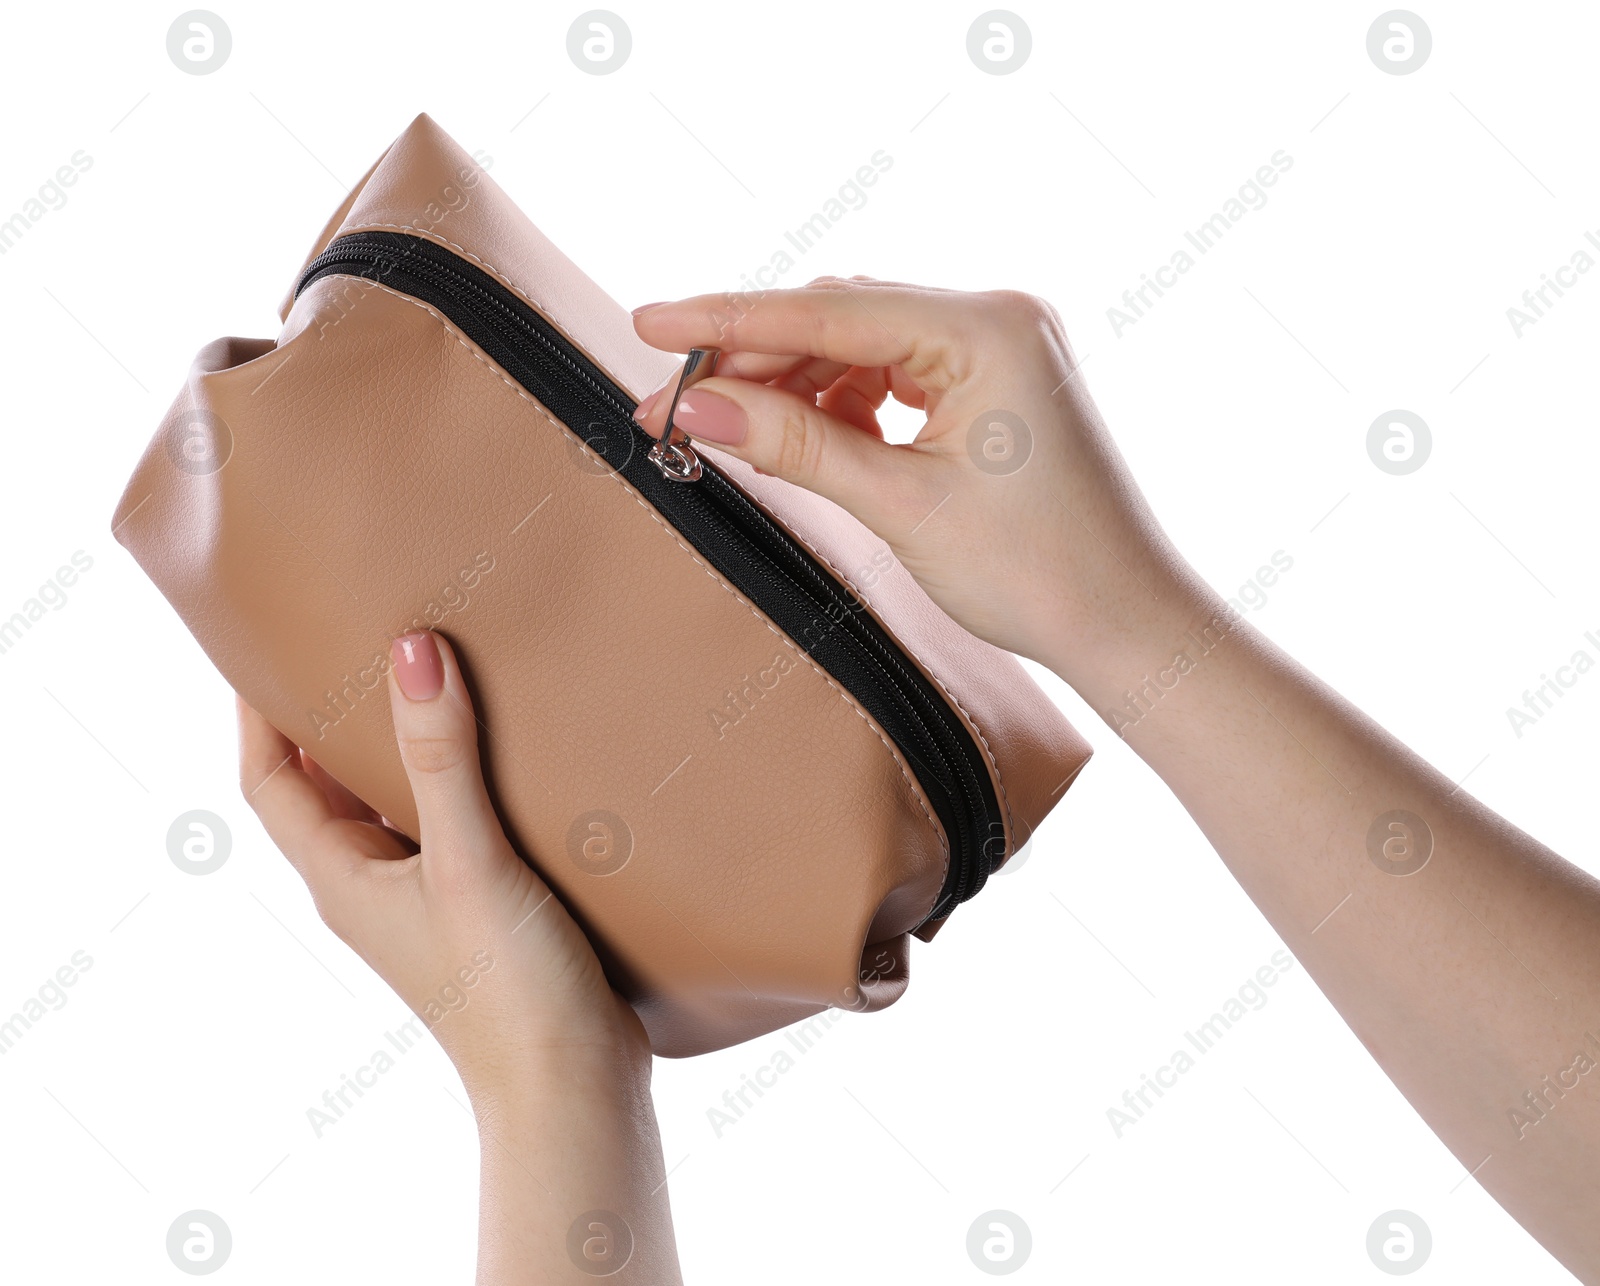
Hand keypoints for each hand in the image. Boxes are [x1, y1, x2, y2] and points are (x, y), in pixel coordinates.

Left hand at [237, 629, 648, 1111]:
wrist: (571, 1083)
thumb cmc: (505, 988)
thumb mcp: (467, 860)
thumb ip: (439, 757)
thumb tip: (409, 651)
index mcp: (342, 878)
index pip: (270, 781)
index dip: (258, 712)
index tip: (267, 643)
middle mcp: (370, 888)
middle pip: (326, 787)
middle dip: (333, 717)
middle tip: (361, 640)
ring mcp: (423, 902)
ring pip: (392, 806)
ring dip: (401, 747)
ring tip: (432, 679)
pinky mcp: (478, 910)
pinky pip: (449, 827)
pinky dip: (458, 782)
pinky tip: (501, 757)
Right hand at [631, 279, 1205, 687]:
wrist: (1123, 624)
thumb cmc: (1038, 573)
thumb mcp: (901, 506)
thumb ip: (794, 445)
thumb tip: (697, 406)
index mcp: (987, 329)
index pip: (829, 308)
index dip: (729, 319)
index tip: (650, 321)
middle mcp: (995, 317)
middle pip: (839, 318)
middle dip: (751, 362)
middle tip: (669, 406)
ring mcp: (995, 347)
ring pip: (857, 347)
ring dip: (788, 386)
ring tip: (723, 433)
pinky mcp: (990, 383)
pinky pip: (889, 375)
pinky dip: (835, 405)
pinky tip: (792, 437)